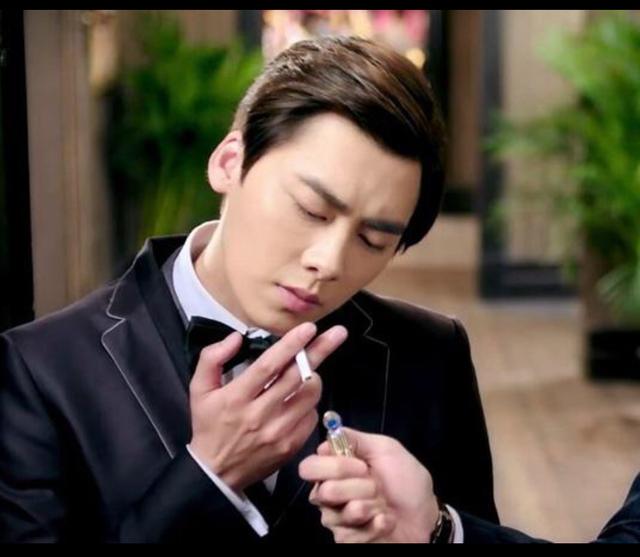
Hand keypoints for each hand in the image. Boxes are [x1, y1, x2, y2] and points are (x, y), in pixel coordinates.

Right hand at [189, 322, 347, 491]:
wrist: (216, 472)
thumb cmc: (209, 425)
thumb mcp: (199, 390)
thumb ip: (212, 359)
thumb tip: (236, 338)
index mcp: (237, 397)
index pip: (269, 366)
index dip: (291, 345)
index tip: (309, 328)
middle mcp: (260, 415)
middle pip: (297, 377)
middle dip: (320, 351)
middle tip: (338, 333)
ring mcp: (278, 432)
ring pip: (310, 396)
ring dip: (314, 377)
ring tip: (309, 370)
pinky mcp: (291, 446)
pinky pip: (312, 416)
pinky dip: (310, 403)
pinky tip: (299, 399)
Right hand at [299, 428, 438, 542]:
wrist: (426, 515)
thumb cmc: (406, 480)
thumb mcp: (385, 449)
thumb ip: (356, 439)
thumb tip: (329, 434)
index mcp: (336, 469)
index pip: (309, 467)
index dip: (332, 466)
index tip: (361, 466)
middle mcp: (330, 494)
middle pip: (322, 491)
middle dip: (356, 488)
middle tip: (376, 487)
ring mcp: (337, 519)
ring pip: (336, 515)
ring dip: (369, 507)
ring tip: (384, 506)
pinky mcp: (347, 540)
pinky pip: (350, 535)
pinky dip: (375, 526)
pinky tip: (387, 521)